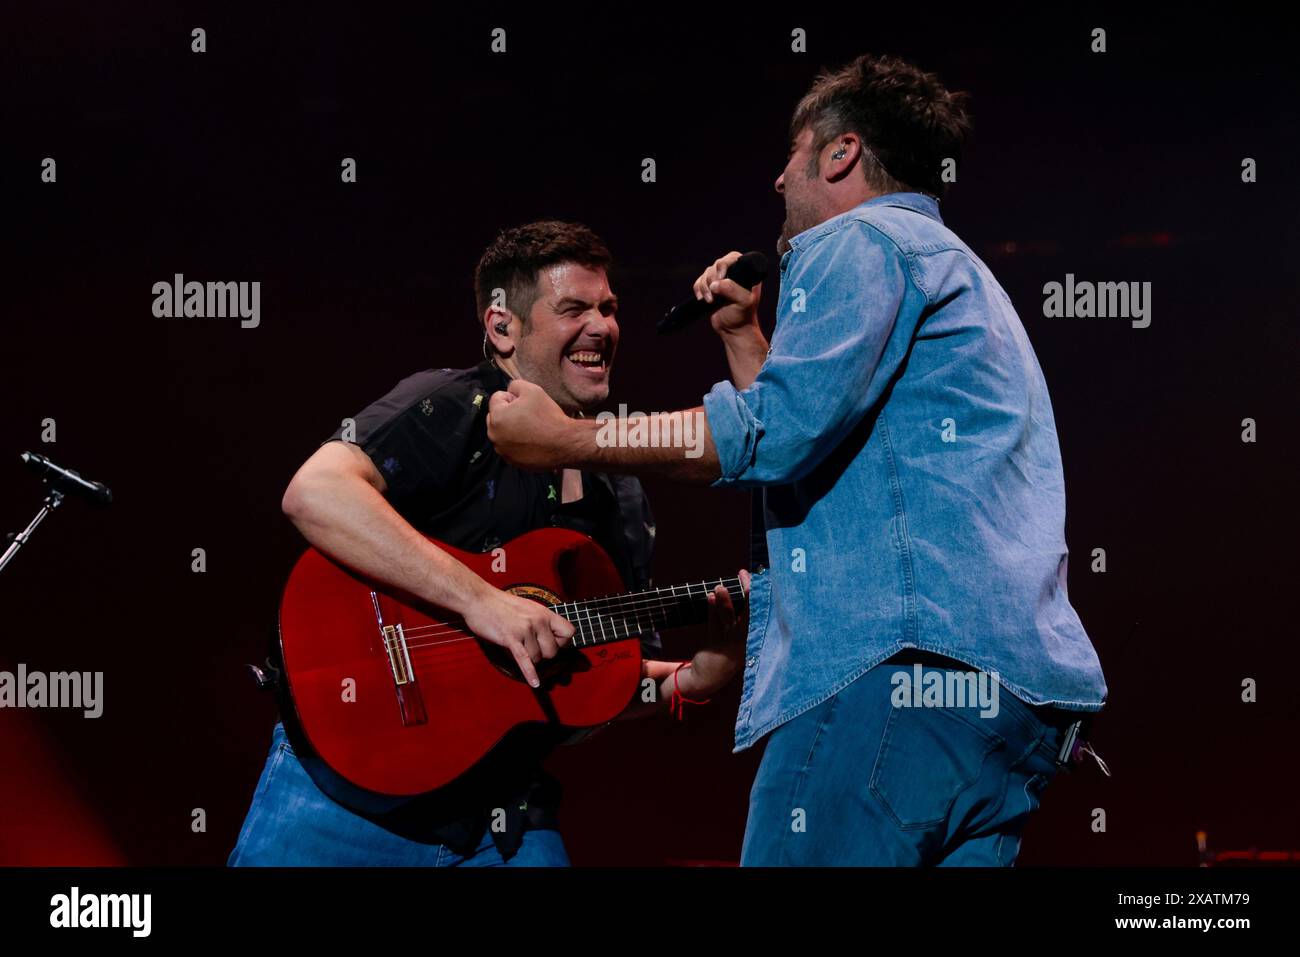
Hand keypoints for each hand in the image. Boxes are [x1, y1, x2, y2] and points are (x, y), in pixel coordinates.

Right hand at [462, 585, 576, 687]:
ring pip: (537, 658)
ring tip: (517, 646)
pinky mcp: (510, 638)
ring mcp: (525, 630)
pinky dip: (530, 673)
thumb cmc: (501, 604)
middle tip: (530, 647)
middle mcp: (538, 621)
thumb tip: (550, 637)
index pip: (569, 632)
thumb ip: (540, 621)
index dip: (563, 643)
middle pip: (552, 651)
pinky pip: (524, 660)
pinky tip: (535, 683)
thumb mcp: (528, 607)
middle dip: (542, 655)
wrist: (479, 599)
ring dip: (529, 658)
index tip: (552, 644)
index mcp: (544, 613)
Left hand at [487, 379, 576, 470]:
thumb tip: (510, 391)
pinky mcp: (512, 462)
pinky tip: (532, 441)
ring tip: (531, 429)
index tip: (526, 404)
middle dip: (507, 413)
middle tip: (528, 415)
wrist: (564, 444)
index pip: (497, 398)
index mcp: (497, 417)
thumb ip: (515, 385)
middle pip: (496, 417)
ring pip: (502, 433)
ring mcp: (503, 451)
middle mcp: (494, 436)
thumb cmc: (548, 416)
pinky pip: (510, 447)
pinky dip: (517, 443)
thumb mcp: (532, 390)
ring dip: (511, 429)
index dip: (512, 397)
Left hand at [678, 568, 750, 698]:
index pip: (760, 610)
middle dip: (747, 592)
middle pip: (749, 612)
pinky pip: (715, 626)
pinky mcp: (717, 648)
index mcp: (755, 636)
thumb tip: (738, 587)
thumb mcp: (733, 633)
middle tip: (744, 574)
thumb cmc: (723, 651)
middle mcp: (747, 640)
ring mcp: (732, 645)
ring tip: (719, 587)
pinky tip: (710, 598)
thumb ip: (734, 614)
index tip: (755, 575)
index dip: (758, 592)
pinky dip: (712, 611)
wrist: (708, 677)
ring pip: (730, 619)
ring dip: (725, 601)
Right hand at [694, 252, 762, 338]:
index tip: (720, 278)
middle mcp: (734, 274)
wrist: (733, 331)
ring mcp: (721, 281)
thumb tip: (715, 284)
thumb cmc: (743, 316)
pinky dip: (698, 289)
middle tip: (715, 294)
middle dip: (712, 279)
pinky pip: (699, 282)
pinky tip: (702, 299)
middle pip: (716, 265)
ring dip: (704, 287)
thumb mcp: (743, 302)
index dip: (724, 265)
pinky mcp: (710, 289)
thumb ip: (732, 290)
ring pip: (706, 273)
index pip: (733, 258)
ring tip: (710, 301)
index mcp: (746, 273)